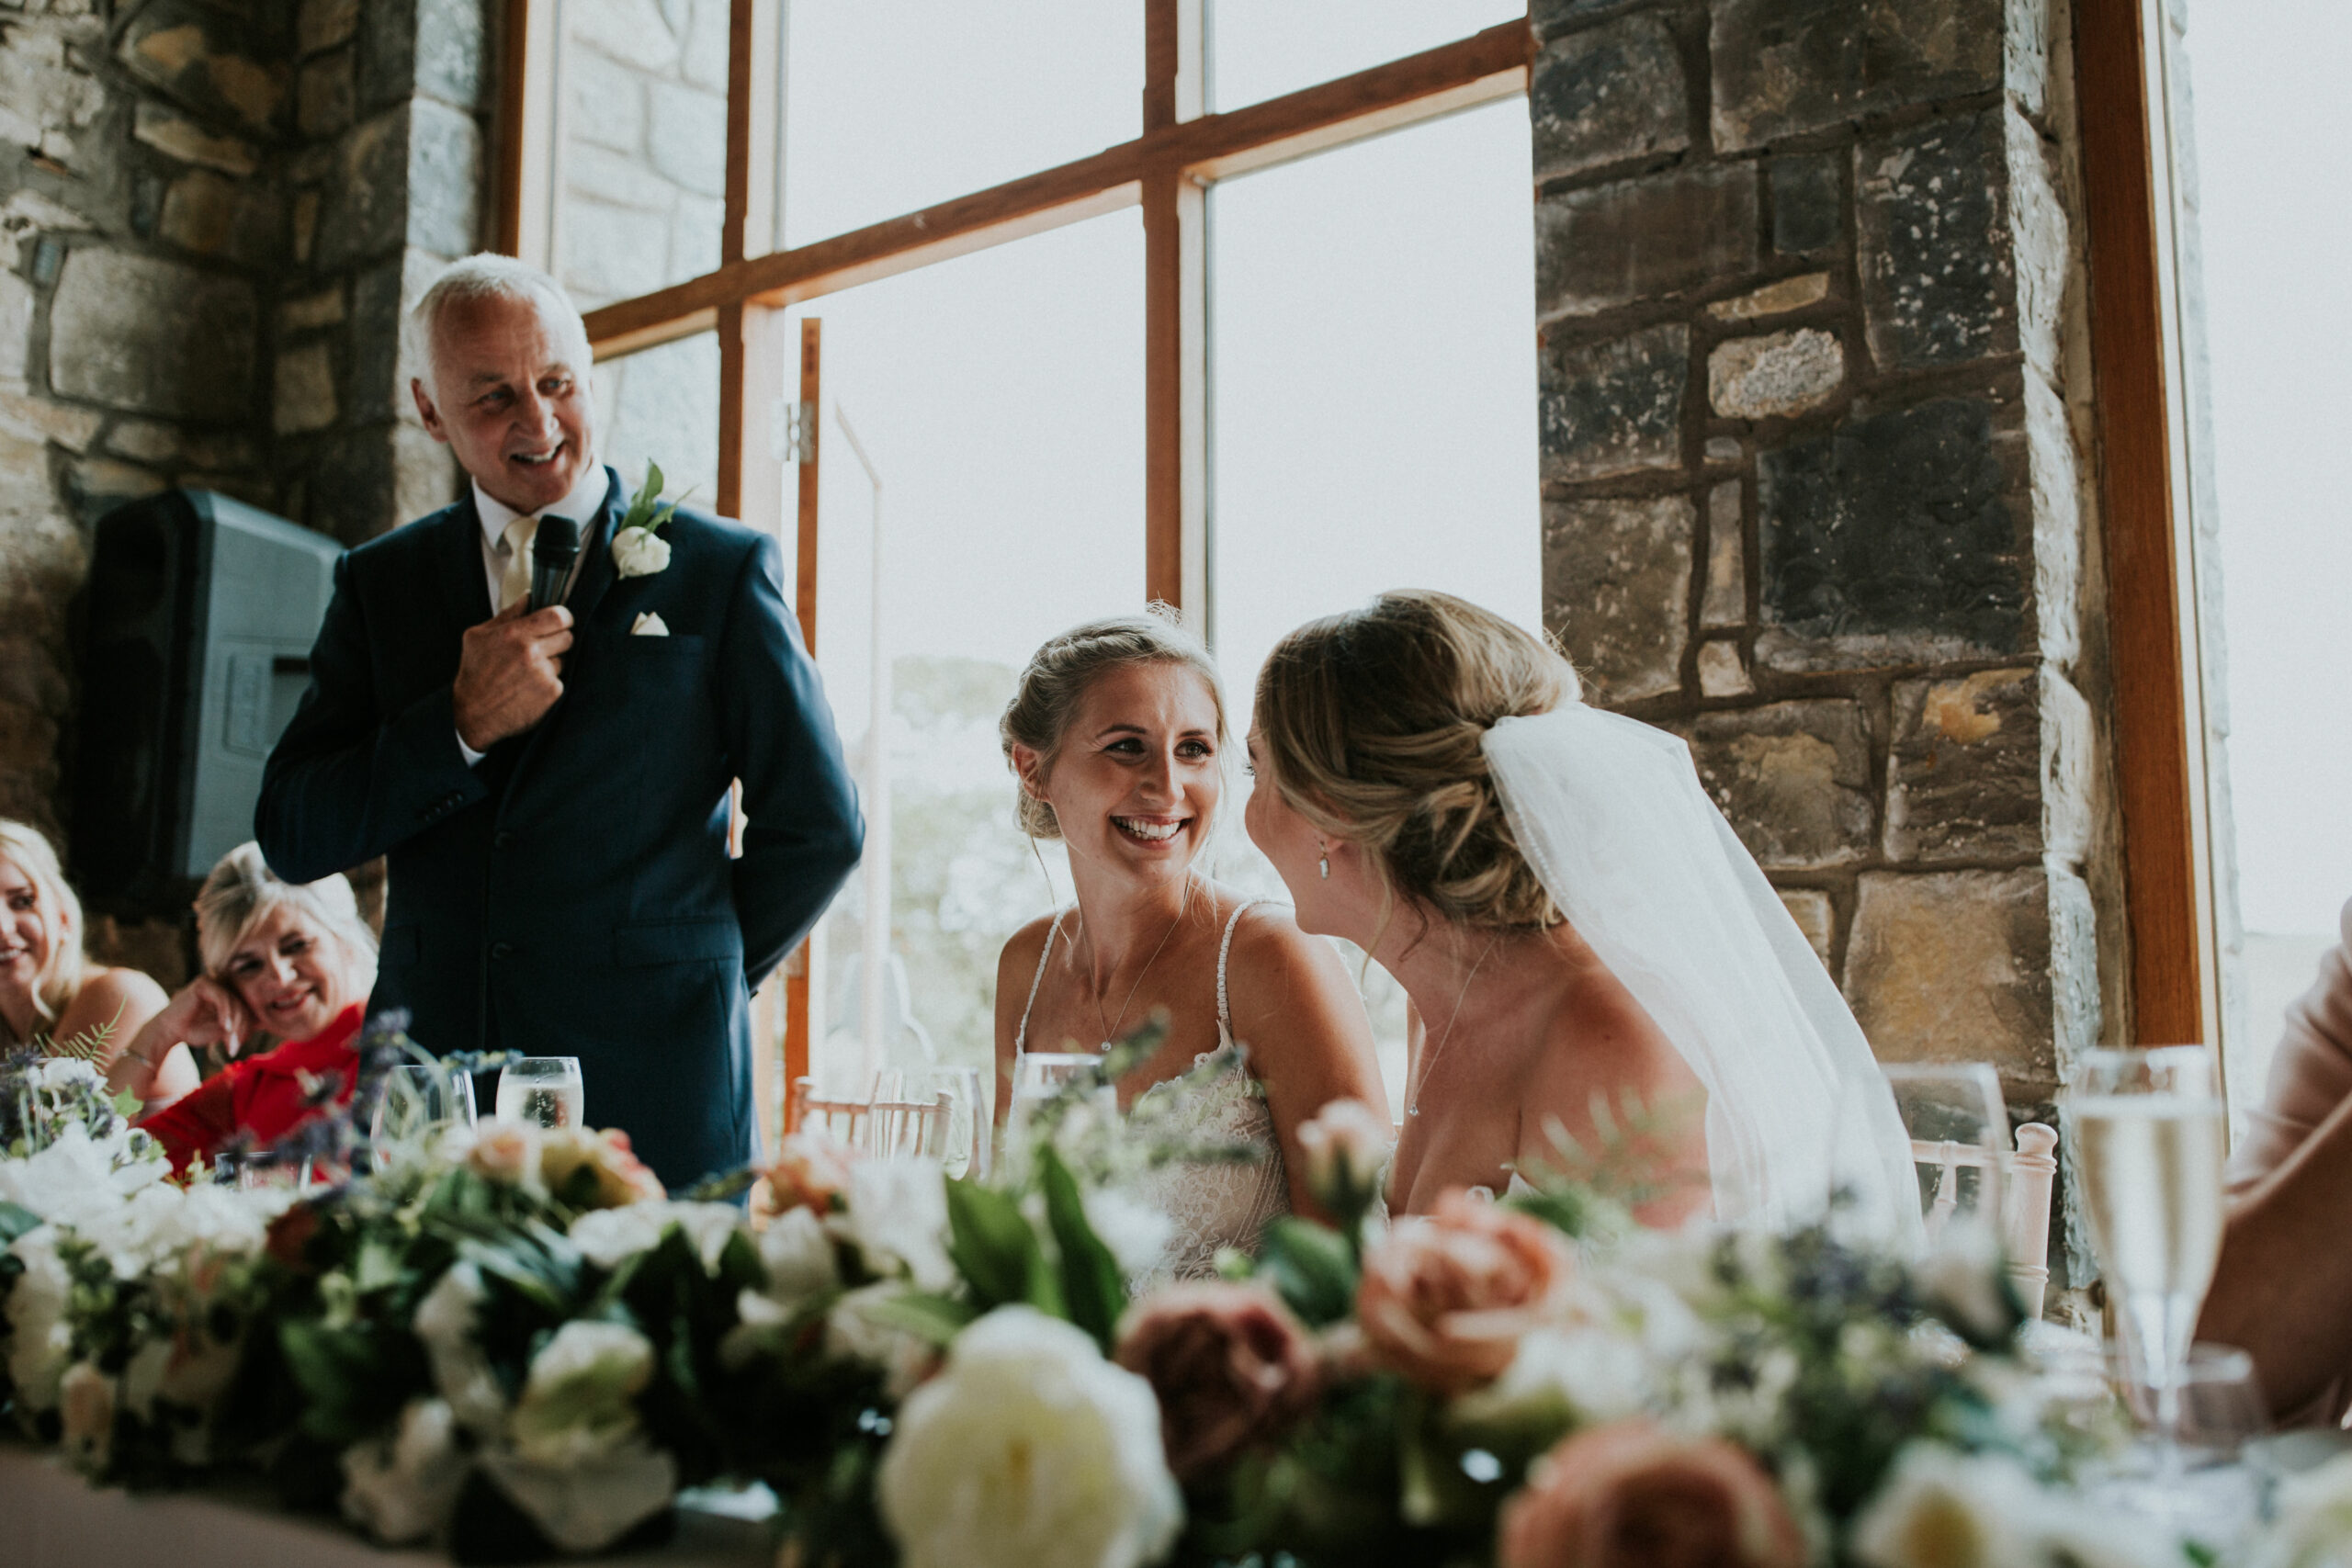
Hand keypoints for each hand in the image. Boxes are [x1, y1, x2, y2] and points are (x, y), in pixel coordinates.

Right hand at [157, 977, 256, 1056]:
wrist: (169, 1031)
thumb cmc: (197, 1031)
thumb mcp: (226, 1030)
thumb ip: (244, 1024)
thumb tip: (267, 1022)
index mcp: (232, 994)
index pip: (250, 1008)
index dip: (248, 1028)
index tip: (239, 1045)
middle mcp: (226, 984)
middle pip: (245, 1006)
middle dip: (241, 1029)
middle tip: (234, 1048)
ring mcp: (215, 981)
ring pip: (236, 1004)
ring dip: (234, 1026)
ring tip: (229, 1043)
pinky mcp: (205, 983)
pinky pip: (223, 998)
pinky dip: (226, 1014)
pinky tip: (224, 1027)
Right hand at [453, 601, 572, 750]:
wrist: (473, 713)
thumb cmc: (475, 672)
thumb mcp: (479, 636)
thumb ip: (507, 615)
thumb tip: (528, 597)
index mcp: (515, 634)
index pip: (558, 616)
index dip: (564, 617)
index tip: (561, 620)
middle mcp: (531, 652)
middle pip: (568, 636)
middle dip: (559, 639)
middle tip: (545, 647)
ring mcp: (544, 673)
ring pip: (564, 659)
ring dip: (552, 663)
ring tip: (529, 671)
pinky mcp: (552, 693)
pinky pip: (560, 679)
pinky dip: (550, 682)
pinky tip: (530, 687)